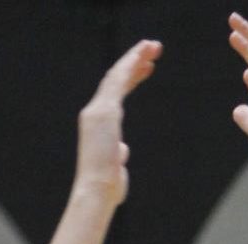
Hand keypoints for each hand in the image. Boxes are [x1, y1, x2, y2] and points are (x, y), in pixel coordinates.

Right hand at [74, 39, 159, 205]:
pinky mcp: (104, 112)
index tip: (147, 69)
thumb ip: (118, 155)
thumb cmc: (106, 190)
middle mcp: (94, 113)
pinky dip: (130, 65)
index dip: (131, 78)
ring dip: (135, 58)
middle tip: (153, 49)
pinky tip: (143, 55)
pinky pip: (119, 81)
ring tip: (153, 46)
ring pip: (117, 76)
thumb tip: (123, 150)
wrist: (96, 193)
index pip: (115, 95)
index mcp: (98, 126)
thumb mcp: (115, 169)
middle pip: (115, 80)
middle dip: (134, 62)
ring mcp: (97, 111)